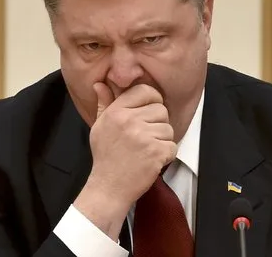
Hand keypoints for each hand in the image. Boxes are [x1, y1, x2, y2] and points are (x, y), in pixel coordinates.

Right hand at [73, 83, 176, 239]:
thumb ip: (104, 103)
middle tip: (145, 137)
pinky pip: (172, 145)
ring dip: (162, 140)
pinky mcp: (156, 152)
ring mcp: (144, 137)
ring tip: (146, 150)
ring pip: (168, 128)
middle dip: (158, 123)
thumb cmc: (105, 156)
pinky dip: (166, 155)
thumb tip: (100, 83)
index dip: (152, 99)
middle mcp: (130, 121)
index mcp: (117, 111)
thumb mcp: (100, 126)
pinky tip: (152, 160)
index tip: (149, 111)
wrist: (109, 187)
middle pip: (161, 109)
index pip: (145, 91)